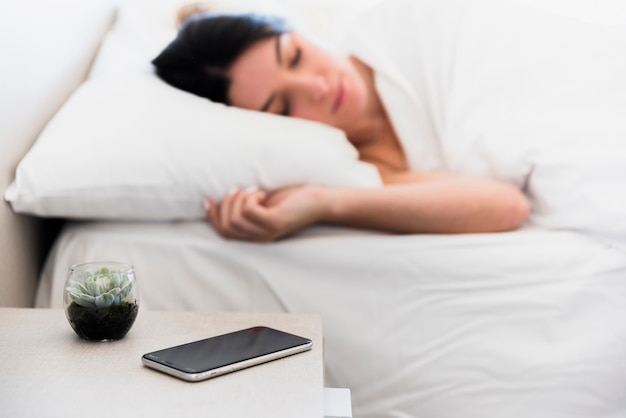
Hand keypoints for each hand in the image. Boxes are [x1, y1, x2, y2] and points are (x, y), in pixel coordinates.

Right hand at [205, 186, 327, 241]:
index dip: (213, 217)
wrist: (319, 201)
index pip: (224, 233)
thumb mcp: (264, 203)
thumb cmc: (292, 199)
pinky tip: (262, 194)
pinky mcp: (274, 223)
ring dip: (239, 199)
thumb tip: (221, 196)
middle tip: (239, 189)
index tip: (208, 200)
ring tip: (253, 190)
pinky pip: (249, 211)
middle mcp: (259, 238)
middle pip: (227, 226)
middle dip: (226, 204)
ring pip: (236, 219)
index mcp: (254, 236)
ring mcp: (267, 232)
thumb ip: (246, 205)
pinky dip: (251, 198)